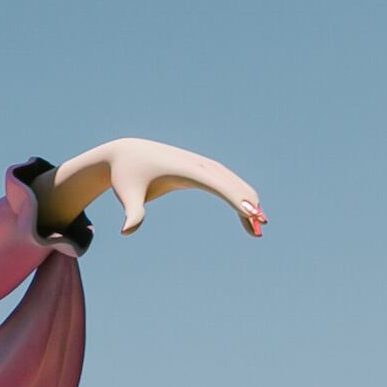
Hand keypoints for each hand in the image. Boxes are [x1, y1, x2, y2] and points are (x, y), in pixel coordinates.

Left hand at [36, 138, 263, 237]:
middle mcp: (197, 164)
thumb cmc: (127, 176)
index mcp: (182, 168)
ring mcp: (202, 165)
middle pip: (229, 182)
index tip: (251, 213)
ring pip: (233, 183)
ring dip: (248, 202)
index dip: (234, 197)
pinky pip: (227, 183)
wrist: (127, 154)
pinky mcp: (202, 170)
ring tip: (258, 228)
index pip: (214, 183)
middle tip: (261, 226)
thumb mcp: (127, 194)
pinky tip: (247, 218)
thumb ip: (131, 212)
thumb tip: (126, 231)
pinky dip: (240, 198)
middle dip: (246, 202)